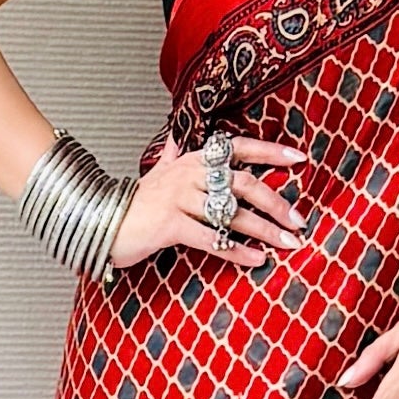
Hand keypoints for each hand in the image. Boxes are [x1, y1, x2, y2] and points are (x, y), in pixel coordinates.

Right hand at [109, 133, 306, 272]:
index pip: (238, 148)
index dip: (270, 152)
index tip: (299, 158)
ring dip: (265, 231)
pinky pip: (212, 239)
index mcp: (192, 159)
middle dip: (276, 203)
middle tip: (299, 222)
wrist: (99, 220)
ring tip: (288, 245)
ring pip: (233, 214)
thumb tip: (175, 137)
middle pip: (244, 183)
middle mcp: (189, 174)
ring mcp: (180, 198)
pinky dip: (237, 251)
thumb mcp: (154, 172)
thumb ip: (170, 155)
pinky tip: (257, 260)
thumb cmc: (133, 202)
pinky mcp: (171, 224)